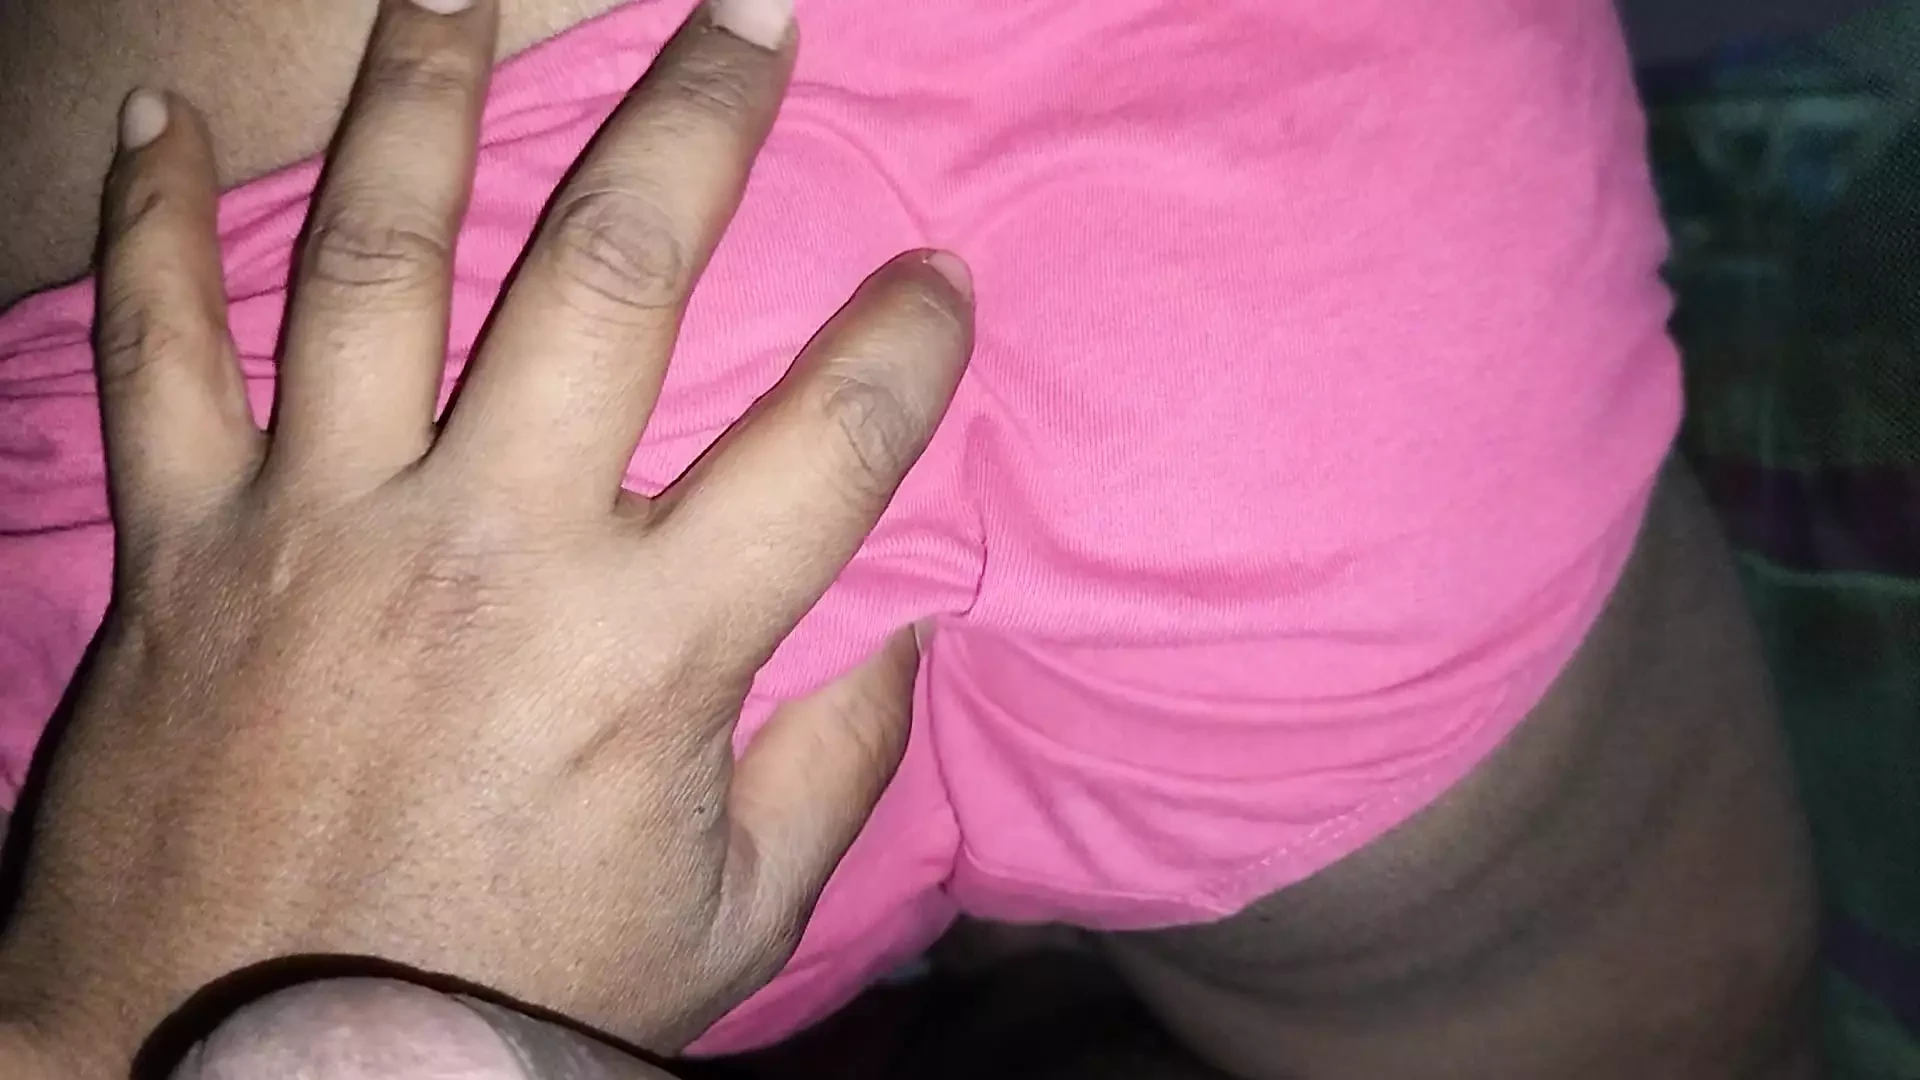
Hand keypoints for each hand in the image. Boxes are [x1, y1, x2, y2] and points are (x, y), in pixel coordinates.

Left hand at [0, 0, 969, 1070]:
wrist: (233, 1078)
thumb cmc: (503, 1004)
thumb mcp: (726, 922)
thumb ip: (832, 767)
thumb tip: (908, 634)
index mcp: (648, 651)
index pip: (829, 445)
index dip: (907, 346)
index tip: (942, 277)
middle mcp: (494, 548)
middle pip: (615, 275)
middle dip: (703, 121)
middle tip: (756, 14)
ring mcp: (327, 526)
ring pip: (386, 256)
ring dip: (436, 94)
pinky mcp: (191, 545)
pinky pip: (162, 348)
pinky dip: (166, 223)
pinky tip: (174, 112)